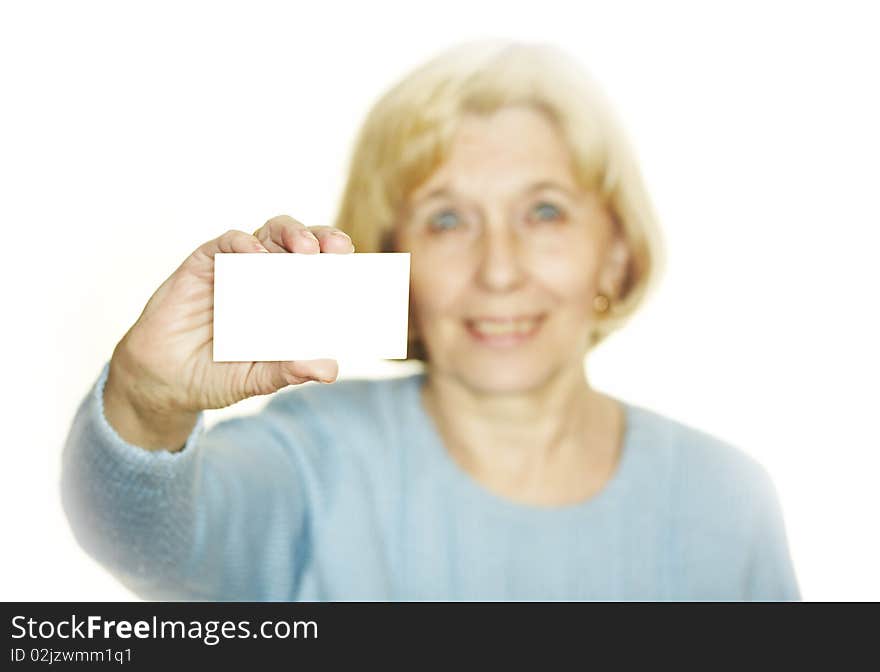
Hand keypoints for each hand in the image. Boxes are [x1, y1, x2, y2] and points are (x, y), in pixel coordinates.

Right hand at [104, 215, 354, 449]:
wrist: (163, 380)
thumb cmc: (217, 376)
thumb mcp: (257, 378)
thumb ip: (289, 371)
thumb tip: (329, 369)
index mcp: (288, 300)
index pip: (321, 272)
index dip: (340, 265)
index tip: (357, 269)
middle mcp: (267, 277)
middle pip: (302, 243)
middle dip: (324, 238)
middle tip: (337, 249)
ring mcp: (237, 267)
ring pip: (271, 233)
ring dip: (292, 234)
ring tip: (305, 249)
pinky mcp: (204, 263)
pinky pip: (227, 243)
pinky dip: (244, 243)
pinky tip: (255, 254)